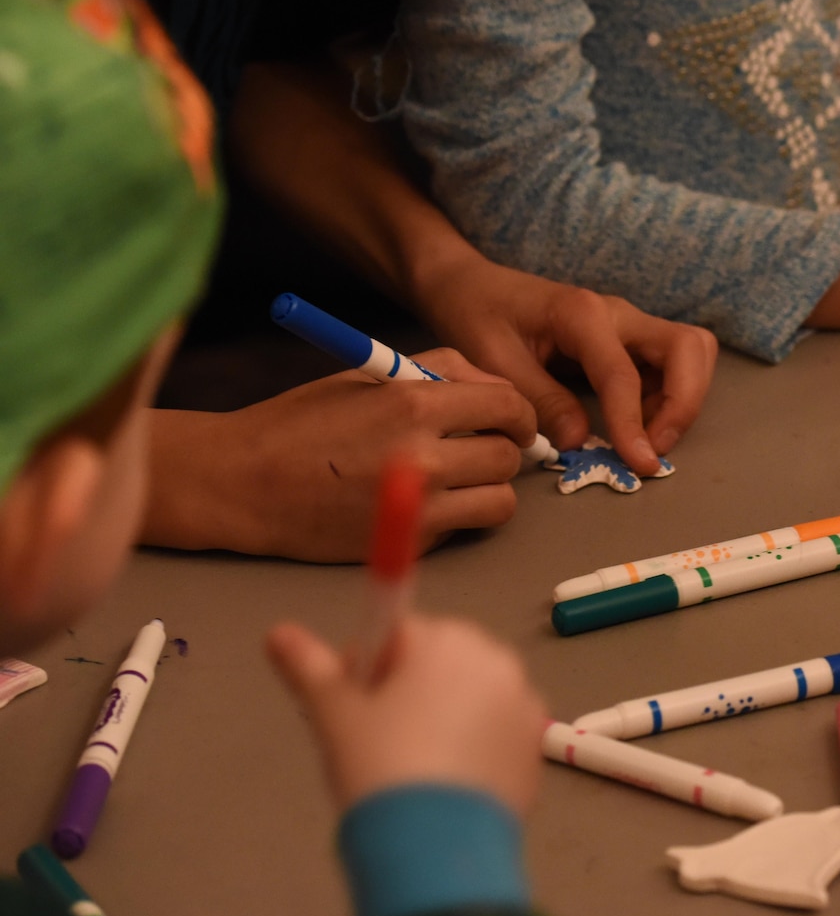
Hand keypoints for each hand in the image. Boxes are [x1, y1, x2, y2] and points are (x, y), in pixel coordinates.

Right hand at [146, 349, 537, 561]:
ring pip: (500, 502)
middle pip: (509, 457)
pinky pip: (464, 528)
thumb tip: (495, 387)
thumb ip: (440, 372)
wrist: (244, 484)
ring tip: (461, 479)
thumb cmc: (304, 422)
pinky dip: (457, 517)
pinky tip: (424, 503)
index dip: (518, 414)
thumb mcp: (371, 375)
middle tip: (480, 449)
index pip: (508, 406)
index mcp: (416, 404)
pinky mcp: (408, 544)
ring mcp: (418, 507)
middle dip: (503, 450)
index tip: (512, 420)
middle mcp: (424, 456)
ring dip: (489, 488)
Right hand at [267, 614, 544, 814]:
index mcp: (449, 640)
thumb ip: (309, 668)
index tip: (354, 710)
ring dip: (443, 716)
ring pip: (470, 696)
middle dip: (408, 690)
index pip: (397, 632)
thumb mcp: (334, 715)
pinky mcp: (535, 747)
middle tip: (379, 741)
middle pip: (439, 660)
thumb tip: (277, 633)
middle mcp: (497, 660)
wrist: (436, 846)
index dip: (368, 669)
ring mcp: (524, 704)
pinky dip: (474, 746)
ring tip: (413, 767)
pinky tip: (447, 783)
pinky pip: (496, 732)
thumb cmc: (381, 767)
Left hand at [410, 253, 717, 474]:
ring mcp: (630, 324)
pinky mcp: (631, 338)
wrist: (473, 287)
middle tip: (655, 448)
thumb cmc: (479, 318)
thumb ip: (539, 400)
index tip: (640, 464)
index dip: (634, 423)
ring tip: (645, 439)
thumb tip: (580, 442)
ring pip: (692, 353)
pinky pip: (673, 365)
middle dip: (685, 402)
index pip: (624, 374)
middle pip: (690, 347)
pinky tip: (636, 424)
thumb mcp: (494, 362)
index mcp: (582, 314)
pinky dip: (670, 398)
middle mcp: (619, 313)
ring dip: (682, 400)